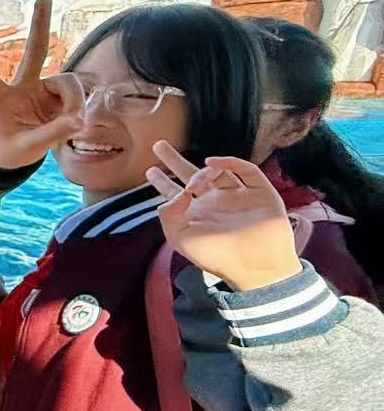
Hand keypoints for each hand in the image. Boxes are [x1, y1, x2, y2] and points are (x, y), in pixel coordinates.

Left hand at [0, 0, 82, 169]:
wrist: (23, 152)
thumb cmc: (15, 149)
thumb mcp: (27, 148)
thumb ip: (50, 135)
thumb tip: (76, 120)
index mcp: (3, 100)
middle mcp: (24, 87)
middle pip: (35, 51)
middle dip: (40, 25)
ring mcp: (43, 88)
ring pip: (66, 82)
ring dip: (73, 101)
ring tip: (72, 124)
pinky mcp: (60, 94)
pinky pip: (77, 95)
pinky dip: (79, 108)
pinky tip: (74, 123)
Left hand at [146, 142, 299, 291]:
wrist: (254, 265)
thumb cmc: (215, 256)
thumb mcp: (180, 238)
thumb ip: (169, 214)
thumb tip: (178, 192)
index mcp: (196, 215)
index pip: (175, 194)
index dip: (162, 181)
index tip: (150, 169)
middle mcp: (216, 203)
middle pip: (192, 176)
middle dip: (174, 161)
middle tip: (158, 145)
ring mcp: (238, 196)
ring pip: (218, 171)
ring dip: (203, 170)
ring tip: (196, 179)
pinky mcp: (259, 192)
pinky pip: (246, 171)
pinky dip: (230, 163)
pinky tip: (212, 163)